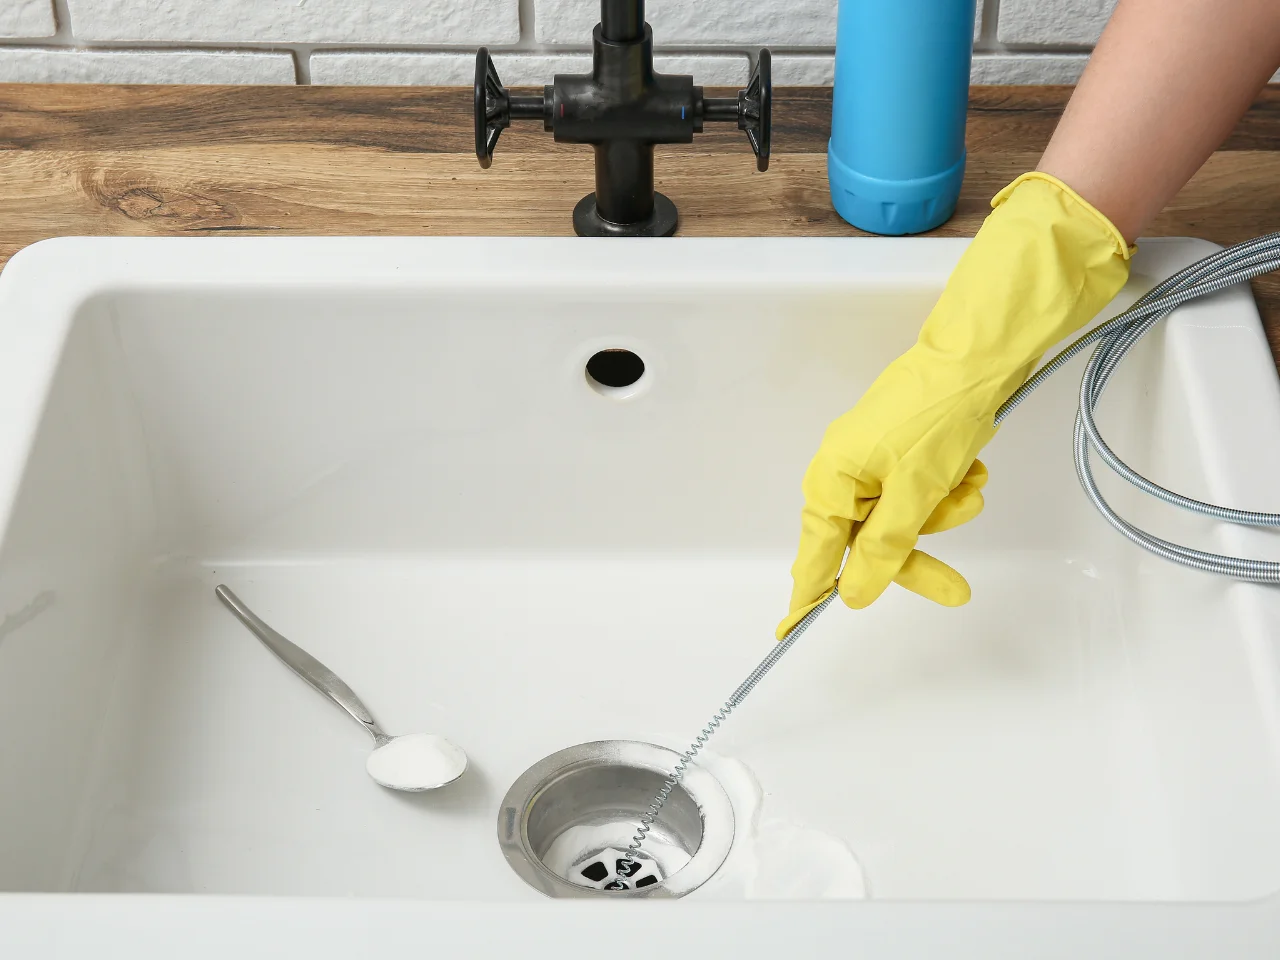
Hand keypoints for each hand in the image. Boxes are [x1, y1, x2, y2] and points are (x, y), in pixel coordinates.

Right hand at [778, 172, 1131, 637]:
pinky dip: (948, 487)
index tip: (787, 632)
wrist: (977, 356)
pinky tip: (971, 468)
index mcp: (831, 481)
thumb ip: (883, 548)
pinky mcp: (901, 449)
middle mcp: (843, 473)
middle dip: (918, 555)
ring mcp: (873, 459)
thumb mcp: (914, 492)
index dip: (809, 596)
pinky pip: (919, 490)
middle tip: (958, 591)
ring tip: (970, 487)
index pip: (814, 556)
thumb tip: (854, 593)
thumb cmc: (937, 417)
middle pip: (869, 541)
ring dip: (942, 510)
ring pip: (902, 517)